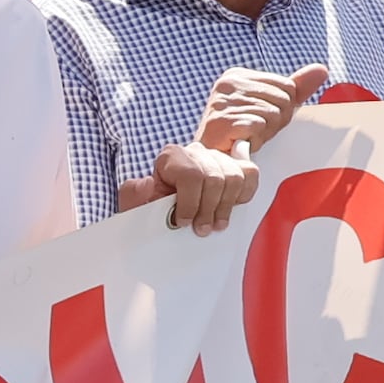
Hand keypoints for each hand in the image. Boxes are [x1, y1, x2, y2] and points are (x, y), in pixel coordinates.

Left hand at [134, 142, 262, 237]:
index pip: (190, 175)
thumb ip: (133, 195)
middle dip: (209, 209)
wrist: (162, 214)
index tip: (184, 222)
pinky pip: (250, 174)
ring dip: (226, 206)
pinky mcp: (234, 166)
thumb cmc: (151, 210)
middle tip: (202, 230)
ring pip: (234, 176)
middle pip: (215, 177)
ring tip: (216, 224)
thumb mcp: (134, 205)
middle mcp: (195, 152)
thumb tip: (146, 183)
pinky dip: (244, 193)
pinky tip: (231, 206)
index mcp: (170, 157)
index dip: (190, 203)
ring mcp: (216, 158)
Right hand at [186, 62, 325, 155]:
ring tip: (247, 136)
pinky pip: (260, 127)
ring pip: (273, 114)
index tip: (260, 118)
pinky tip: (242, 142)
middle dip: (276, 121)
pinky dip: (256, 139)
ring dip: (265, 132)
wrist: (213, 161)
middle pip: (282, 99)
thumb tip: (322, 69)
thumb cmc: (241, 133)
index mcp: (238, 75)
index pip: (287, 86)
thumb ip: (295, 88)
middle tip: (255, 130)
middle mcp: (228, 84)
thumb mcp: (270, 106)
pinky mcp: (222, 121)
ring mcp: (223, 102)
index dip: (283, 108)